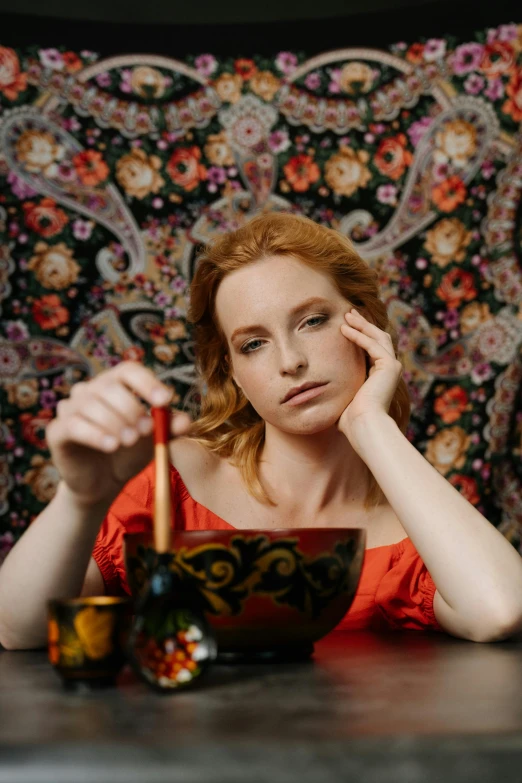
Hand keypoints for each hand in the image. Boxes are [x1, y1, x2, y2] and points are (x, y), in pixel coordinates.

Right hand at [45, 362, 192, 507]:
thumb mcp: (154, 441)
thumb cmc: (129, 453)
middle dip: (131, 409)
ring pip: (91, 405)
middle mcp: (89, 390)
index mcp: (115, 384)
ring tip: (129, 442)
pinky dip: (95, 434)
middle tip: (146, 431)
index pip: (129, 371)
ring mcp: (70, 408)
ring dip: (114, 423)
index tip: (164, 401)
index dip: (147, 383)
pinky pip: (73, 425)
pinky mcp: (57, 430)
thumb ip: (170, 430)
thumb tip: (186, 421)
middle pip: (110, 387)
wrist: (103, 483)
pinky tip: (110, 446)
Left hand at [337, 308, 402, 441]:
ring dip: (362, 324)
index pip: (373, 348)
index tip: (347, 325)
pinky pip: (372, 344)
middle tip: (349, 313)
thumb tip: (318, 392)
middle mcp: (390, 370)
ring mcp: (392, 367)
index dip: (361, 335)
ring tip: (347, 315)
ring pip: (378, 337)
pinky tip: (344, 329)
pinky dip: (358, 335)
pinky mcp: (389, 366)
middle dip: (363, 324)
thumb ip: (338, 390)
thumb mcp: (343, 398)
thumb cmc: (351, 420)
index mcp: (381, 376)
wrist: (364, 426)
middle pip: (379, 338)